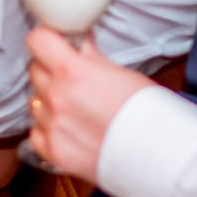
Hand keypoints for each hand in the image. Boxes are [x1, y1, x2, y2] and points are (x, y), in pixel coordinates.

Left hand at [25, 27, 153, 182]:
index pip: (37, 40)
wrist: (161, 156)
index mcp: (73, 72)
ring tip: (75, 107)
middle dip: (50, 69)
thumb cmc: (149, 113)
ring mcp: (54, 126)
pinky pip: (36, 132)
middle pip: (35, 70)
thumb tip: (80, 44)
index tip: (54, 43)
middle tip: (71, 78)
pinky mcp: (55, 152)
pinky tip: (67, 128)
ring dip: (49, 100)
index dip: (46, 39)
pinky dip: (47, 129)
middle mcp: (58, 98)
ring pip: (35, 102)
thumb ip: (93, 58)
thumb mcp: (122, 74)